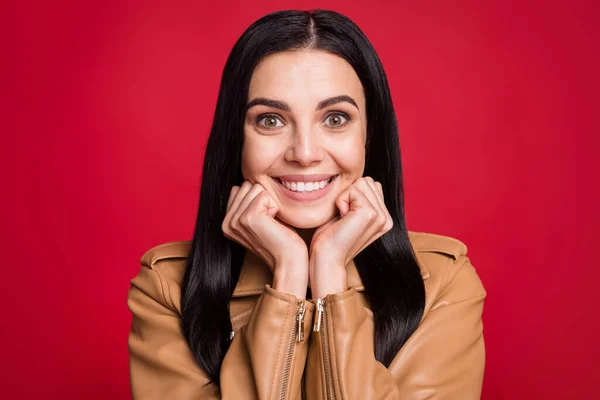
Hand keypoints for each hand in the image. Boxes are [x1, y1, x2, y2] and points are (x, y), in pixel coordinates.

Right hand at [222, 181, 308, 298]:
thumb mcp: (258, 220)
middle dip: (263, 198)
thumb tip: (246, 182)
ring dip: (269, 202)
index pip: (239, 188)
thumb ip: (246, 204)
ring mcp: (235, 220)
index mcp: (226, 222)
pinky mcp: (247, 218)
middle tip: (268, 220)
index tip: (263, 218)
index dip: (257, 198)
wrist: (287, 259)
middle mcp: (226, 222)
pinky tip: (274, 222)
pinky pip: (264, 195)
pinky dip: (274, 206)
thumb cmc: (278, 238)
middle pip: (246, 185)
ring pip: (255, 188)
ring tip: (271, 221)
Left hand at [309, 177, 393, 297]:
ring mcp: (381, 215)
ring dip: (345, 197)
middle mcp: (386, 217)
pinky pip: (352, 189)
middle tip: (343, 218)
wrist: (327, 257)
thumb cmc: (331, 236)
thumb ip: (359, 200)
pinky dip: (341, 200)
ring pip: (361, 183)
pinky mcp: (371, 213)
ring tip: (343, 218)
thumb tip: (360, 180)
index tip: (345, 216)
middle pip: (367, 181)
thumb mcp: (348, 214)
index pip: (370, 185)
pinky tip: (341, 218)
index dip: (352, 195)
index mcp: (384, 217)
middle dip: (349, 194)